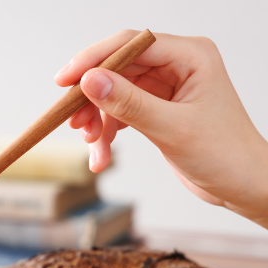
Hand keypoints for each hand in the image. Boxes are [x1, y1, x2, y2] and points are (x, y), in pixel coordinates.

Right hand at [57, 30, 267, 227]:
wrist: (242, 184)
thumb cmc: (223, 154)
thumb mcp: (171, 129)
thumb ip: (129, 103)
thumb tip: (90, 81)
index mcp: (190, 56)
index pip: (131, 44)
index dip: (94, 59)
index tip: (65, 81)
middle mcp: (177, 65)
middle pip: (116, 68)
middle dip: (93, 98)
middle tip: (74, 122)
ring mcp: (165, 86)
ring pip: (113, 92)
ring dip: (98, 121)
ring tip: (93, 146)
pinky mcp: (156, 107)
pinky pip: (119, 112)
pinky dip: (107, 133)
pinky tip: (102, 156)